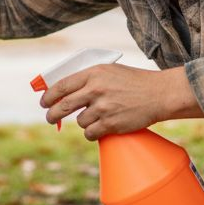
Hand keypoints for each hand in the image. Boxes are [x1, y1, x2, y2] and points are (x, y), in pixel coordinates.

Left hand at [41, 65, 203, 140]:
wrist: (159, 94)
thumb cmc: (134, 82)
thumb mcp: (109, 71)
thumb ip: (88, 79)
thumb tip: (64, 92)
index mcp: (93, 73)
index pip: (61, 86)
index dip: (48, 96)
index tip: (44, 102)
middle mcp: (95, 90)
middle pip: (63, 106)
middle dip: (52, 115)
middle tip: (50, 118)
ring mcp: (103, 108)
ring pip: (79, 121)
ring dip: (83, 122)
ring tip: (96, 117)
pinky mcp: (111, 124)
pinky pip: (90, 133)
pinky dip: (92, 133)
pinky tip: (99, 128)